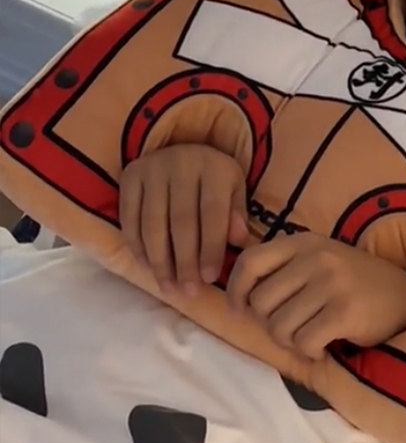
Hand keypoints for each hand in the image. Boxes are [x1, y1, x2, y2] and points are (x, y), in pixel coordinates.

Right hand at [119, 144, 249, 295]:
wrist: (185, 151)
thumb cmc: (215, 178)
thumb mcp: (234, 190)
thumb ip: (237, 214)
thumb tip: (238, 241)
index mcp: (214, 167)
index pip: (213, 213)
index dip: (211, 248)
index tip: (210, 279)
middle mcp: (182, 164)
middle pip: (181, 222)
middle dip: (185, 262)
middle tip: (188, 291)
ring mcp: (152, 168)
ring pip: (153, 223)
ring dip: (160, 261)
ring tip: (168, 287)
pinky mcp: (130, 175)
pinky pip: (130, 217)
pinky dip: (138, 246)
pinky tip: (147, 267)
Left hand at [227, 233, 405, 359]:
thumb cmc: (354, 283)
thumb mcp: (318, 262)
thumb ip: (282, 270)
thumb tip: (237, 300)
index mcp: (304, 242)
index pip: (250, 262)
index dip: (236, 290)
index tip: (240, 309)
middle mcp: (316, 257)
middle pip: (261, 302)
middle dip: (269, 324)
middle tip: (292, 326)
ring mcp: (332, 282)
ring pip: (279, 327)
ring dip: (291, 341)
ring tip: (312, 333)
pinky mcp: (346, 311)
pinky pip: (304, 343)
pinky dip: (311, 352)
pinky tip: (325, 344)